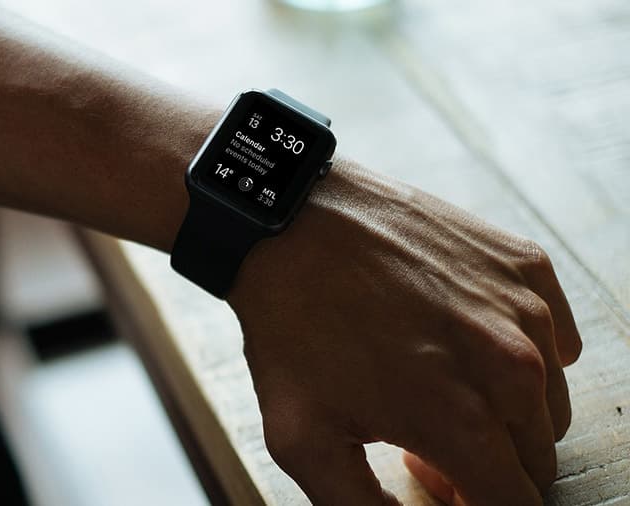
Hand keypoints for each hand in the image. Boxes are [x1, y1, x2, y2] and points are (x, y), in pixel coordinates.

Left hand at [228, 159, 581, 504]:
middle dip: (487, 463)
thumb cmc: (291, 327)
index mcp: (462, 420)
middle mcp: (511, 367)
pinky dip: (523, 352)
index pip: (516, 505)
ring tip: (438, 385)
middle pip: (536, 459)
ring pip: (549, 402)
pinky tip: (465, 340)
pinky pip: (556, 337)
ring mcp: (524, 309)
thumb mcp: (303, 439)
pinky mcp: (525, 265)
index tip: (436, 481)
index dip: (474, 505)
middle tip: (421, 433)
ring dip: (505, 410)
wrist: (289, 225)